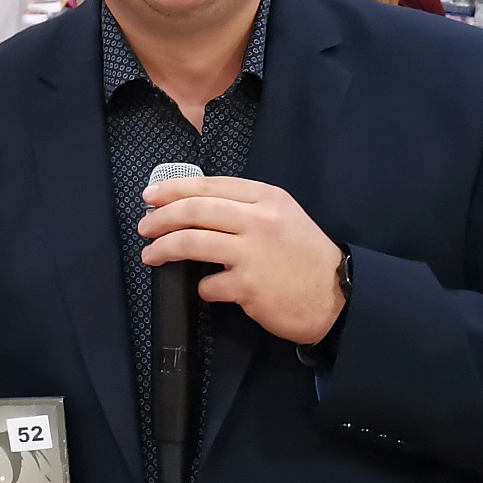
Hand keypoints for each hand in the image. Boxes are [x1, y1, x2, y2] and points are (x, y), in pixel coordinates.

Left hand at [139, 176, 344, 345]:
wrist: (337, 296)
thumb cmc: (305, 257)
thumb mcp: (284, 216)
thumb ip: (247, 207)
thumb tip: (196, 208)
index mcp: (267, 198)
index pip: (210, 186)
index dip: (174, 189)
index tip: (152, 196)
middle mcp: (258, 220)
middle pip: (195, 210)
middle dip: (162, 217)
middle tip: (144, 226)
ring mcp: (252, 253)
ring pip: (192, 242)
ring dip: (164, 248)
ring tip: (150, 255)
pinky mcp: (248, 286)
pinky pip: (208, 284)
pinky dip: (202, 286)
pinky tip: (207, 288)